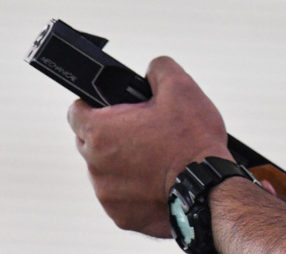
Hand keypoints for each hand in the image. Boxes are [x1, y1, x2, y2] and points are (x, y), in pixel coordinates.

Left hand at [67, 56, 231, 236]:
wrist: (210, 190)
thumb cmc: (193, 142)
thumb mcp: (181, 87)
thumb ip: (159, 68)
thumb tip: (152, 68)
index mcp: (101, 132)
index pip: (76, 110)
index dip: (92, 103)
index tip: (110, 106)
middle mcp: (95, 165)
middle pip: (90, 141)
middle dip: (111, 133)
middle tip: (142, 129)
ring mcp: (107, 194)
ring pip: (106, 171)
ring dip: (123, 162)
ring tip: (155, 157)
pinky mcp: (121, 216)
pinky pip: (121, 197)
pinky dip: (136, 188)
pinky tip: (159, 180)